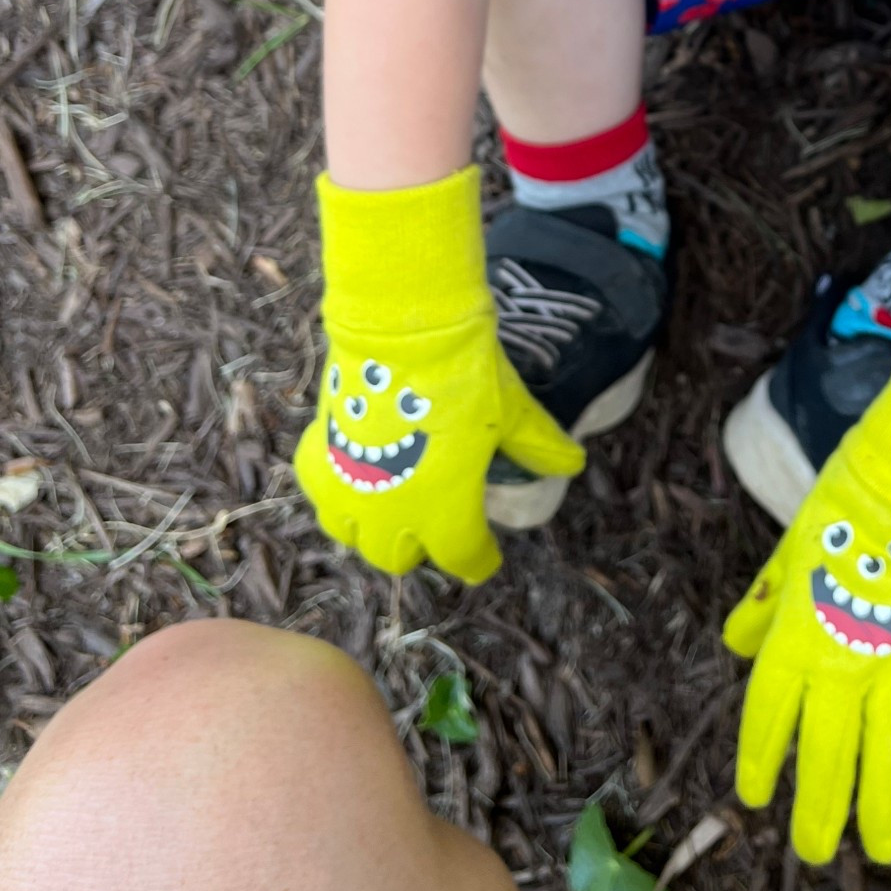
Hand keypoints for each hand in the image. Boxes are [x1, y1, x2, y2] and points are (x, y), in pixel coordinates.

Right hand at [294, 167, 582, 583]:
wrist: (403, 330)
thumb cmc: (466, 375)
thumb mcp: (511, 412)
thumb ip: (539, 446)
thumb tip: (571, 463)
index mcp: (445, 514)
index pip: (463, 558)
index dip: (477, 559)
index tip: (486, 556)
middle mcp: (391, 515)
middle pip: (399, 557)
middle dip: (419, 546)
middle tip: (436, 522)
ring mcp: (349, 489)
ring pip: (353, 536)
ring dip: (372, 529)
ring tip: (389, 504)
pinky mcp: (319, 456)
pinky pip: (321, 495)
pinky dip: (336, 492)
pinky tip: (351, 472)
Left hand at [723, 345, 890, 862]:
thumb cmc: (841, 513)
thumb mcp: (786, 556)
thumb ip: (763, 608)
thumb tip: (735, 644)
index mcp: (795, 642)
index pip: (768, 718)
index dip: (761, 760)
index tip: (755, 797)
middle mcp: (840, 669)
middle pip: (825, 756)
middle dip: (819, 810)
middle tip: (816, 852)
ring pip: (887, 762)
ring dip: (883, 813)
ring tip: (883, 853)